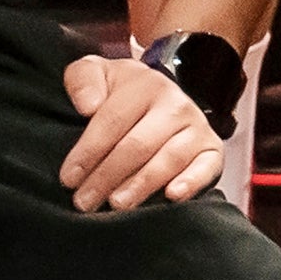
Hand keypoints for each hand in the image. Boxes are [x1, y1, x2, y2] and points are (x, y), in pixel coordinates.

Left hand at [56, 50, 228, 211]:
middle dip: (107, 176)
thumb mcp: (96, 74)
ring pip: (168, 160)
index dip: (88, 152)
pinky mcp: (212, 150)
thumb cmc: (120, 93)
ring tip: (116, 205)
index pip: (113, 121)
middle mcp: (176, 104)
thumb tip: (88, 106)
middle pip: (138, 145)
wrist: (158, 96)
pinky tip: (171, 196)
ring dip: (140, 185)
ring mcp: (197, 127)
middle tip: (85, 201)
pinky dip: (191, 183)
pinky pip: (206, 168)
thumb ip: (82, 80)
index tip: (68, 178)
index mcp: (146, 84)